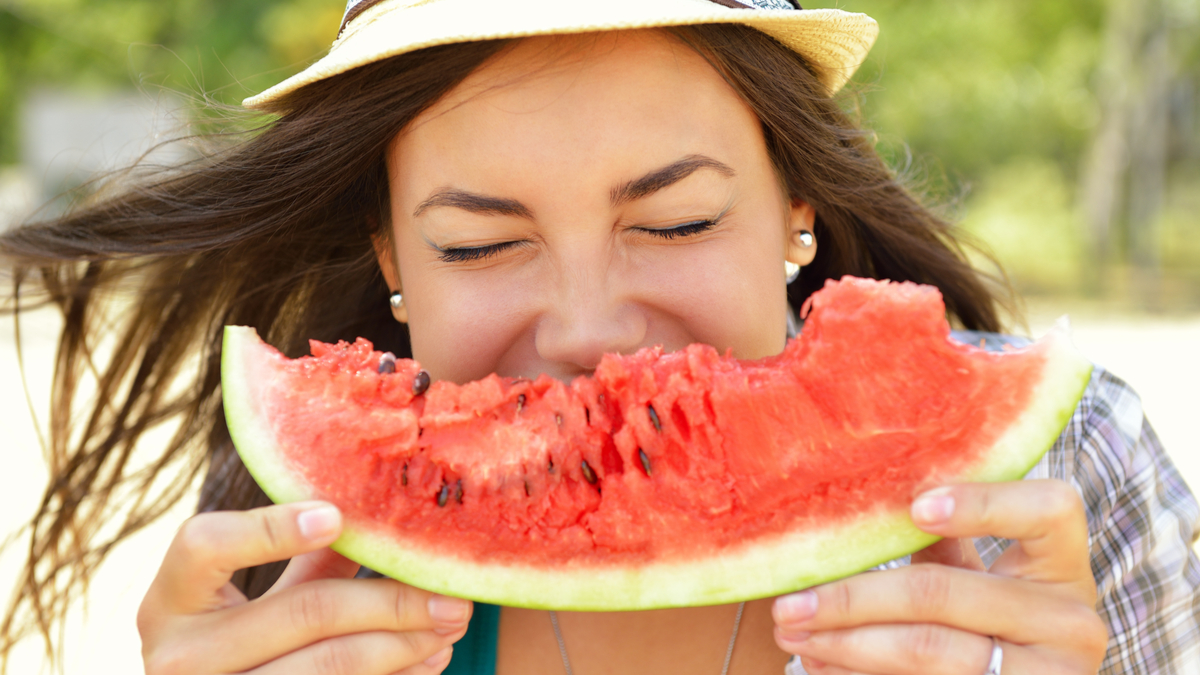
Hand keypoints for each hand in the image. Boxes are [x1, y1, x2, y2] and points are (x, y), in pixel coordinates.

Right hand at [138, 501, 470, 673]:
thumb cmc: (238, 644)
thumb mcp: (254, 601)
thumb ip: (303, 560)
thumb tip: (381, 509)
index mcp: (169, 601)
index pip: (205, 546)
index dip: (271, 528)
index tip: (337, 515)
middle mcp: (179, 657)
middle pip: (304, 609)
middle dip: (390, 598)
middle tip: (452, 592)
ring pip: (331, 662)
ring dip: (405, 643)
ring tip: (451, 623)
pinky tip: (428, 660)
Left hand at [771, 480, 1107, 673]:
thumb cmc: (996, 615)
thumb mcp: (985, 573)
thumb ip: (944, 534)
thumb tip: (859, 489)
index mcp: (1064, 562)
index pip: (1050, 510)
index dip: (983, 505)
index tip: (915, 507)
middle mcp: (1070, 621)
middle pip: (943, 593)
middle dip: (853, 597)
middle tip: (790, 601)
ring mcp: (1048, 674)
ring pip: (926, 650)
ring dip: (845, 642)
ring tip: (792, 632)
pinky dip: (860, 674)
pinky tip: (822, 663)